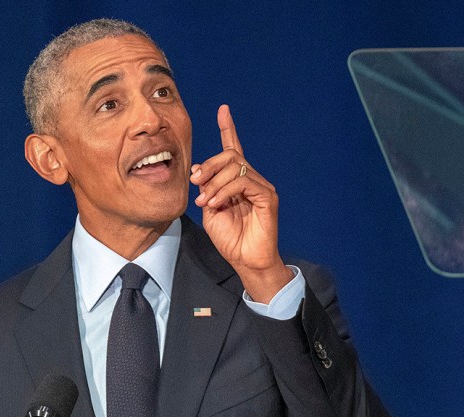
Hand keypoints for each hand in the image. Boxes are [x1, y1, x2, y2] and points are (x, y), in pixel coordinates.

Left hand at [190, 105, 292, 302]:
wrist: (246, 260)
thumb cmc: (229, 238)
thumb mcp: (209, 210)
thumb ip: (205, 188)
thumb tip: (198, 169)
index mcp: (236, 180)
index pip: (233, 148)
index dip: (228, 128)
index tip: (223, 110)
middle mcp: (250, 179)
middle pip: (229, 155)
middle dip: (208, 166)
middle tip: (195, 183)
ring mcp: (261, 186)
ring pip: (235, 167)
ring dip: (214, 183)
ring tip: (205, 202)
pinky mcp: (268, 196)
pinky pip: (243, 182)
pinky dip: (225, 191)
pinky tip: (216, 204)